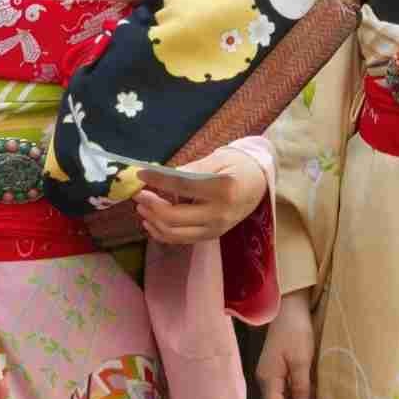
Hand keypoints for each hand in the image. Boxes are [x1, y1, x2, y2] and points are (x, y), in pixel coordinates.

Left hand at [135, 146, 266, 245]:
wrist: (260, 183)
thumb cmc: (238, 165)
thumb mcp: (217, 159)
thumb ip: (190, 168)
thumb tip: (159, 175)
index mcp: (222, 189)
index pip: (182, 186)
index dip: (157, 180)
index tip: (140, 174)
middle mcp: (219, 213)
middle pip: (174, 216)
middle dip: (150, 205)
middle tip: (138, 194)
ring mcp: (216, 228)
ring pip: (174, 233)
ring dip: (153, 221)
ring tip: (142, 207)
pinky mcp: (212, 236)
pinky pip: (181, 239)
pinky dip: (162, 232)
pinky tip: (152, 221)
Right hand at [257, 290, 315, 398]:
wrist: (290, 309)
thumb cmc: (295, 333)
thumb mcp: (301, 361)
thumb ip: (301, 387)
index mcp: (268, 379)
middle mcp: (268, 380)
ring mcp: (274, 374)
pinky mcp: (281, 369)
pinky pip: (289, 389)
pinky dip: (302, 397)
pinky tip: (316, 398)